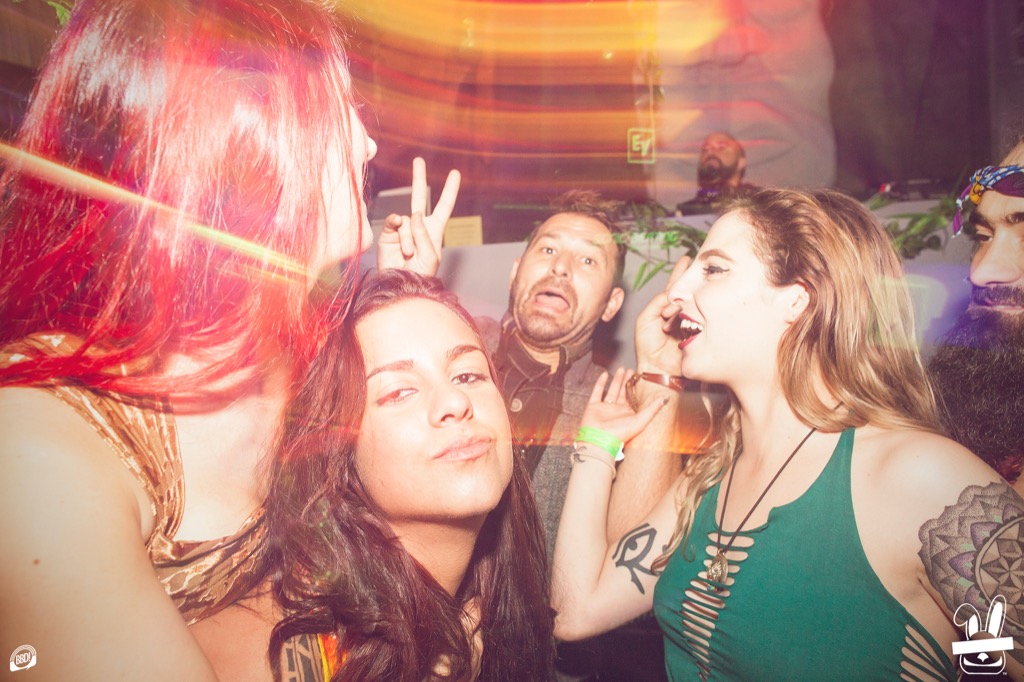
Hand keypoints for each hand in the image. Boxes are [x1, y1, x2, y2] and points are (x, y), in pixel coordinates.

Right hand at [376, 157, 460, 275]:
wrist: (400, 285)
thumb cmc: (420, 275)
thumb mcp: (430, 256)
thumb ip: (424, 233)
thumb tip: (413, 214)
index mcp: (434, 231)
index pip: (444, 206)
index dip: (449, 190)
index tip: (454, 173)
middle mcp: (418, 227)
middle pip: (419, 197)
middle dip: (419, 178)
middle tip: (418, 160)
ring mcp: (403, 229)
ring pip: (408, 221)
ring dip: (409, 239)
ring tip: (409, 255)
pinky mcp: (389, 234)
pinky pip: (395, 222)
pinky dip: (398, 232)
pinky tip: (399, 244)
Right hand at [581, 368, 667, 444]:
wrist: (599, 441)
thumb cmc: (620, 434)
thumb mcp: (641, 420)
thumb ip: (653, 409)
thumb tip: (666, 399)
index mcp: (629, 415)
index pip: (634, 398)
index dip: (638, 388)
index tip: (641, 377)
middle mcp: (617, 411)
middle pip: (624, 392)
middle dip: (628, 381)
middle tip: (632, 370)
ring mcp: (605, 408)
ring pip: (612, 390)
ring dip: (617, 380)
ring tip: (622, 369)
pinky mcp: (593, 407)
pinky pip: (597, 392)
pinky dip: (600, 383)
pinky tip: (605, 374)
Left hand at [634, 256, 689, 374]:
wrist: (657, 367)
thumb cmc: (647, 344)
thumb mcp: (646, 318)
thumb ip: (658, 302)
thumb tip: (672, 292)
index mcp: (665, 308)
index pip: (674, 287)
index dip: (680, 273)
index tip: (687, 259)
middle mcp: (679, 312)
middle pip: (686, 292)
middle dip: (687, 282)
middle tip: (697, 266)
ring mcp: (690, 320)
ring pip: (691, 303)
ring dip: (682, 305)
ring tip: (672, 318)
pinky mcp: (699, 330)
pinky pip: (697, 316)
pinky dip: (689, 316)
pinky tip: (686, 318)